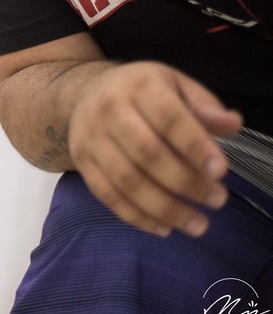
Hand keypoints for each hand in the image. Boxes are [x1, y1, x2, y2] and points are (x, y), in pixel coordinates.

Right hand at [67, 60, 241, 237]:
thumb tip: (232, 123)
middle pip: (147, 153)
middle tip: (218, 200)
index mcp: (138, 86)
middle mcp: (109, 110)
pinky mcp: (81, 161)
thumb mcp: (175, 85)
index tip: (221, 172)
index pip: (168, 118)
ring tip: (197, 224)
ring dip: (165, 208)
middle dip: (186, 182)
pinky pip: (107, 194)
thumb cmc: (142, 91)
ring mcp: (90, 137)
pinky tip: (164, 228)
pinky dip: (136, 216)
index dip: (195, 146)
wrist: (85, 92)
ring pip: (126, 180)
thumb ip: (204, 105)